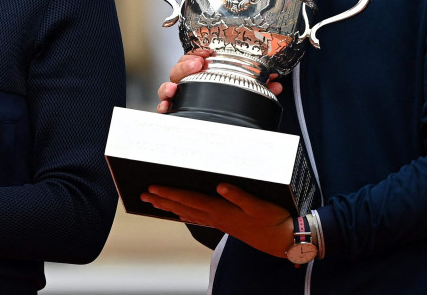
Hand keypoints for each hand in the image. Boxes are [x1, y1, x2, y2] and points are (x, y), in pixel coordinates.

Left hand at [141, 183, 292, 257]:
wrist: (282, 240)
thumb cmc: (272, 220)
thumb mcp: (258, 205)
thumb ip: (238, 194)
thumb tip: (220, 186)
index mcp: (220, 210)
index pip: (189, 200)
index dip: (169, 193)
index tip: (152, 188)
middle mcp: (215, 217)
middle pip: (183, 207)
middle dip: (162, 200)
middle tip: (143, 195)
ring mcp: (219, 221)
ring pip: (188, 213)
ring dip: (170, 206)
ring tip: (154, 202)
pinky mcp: (225, 223)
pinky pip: (198, 217)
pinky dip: (185, 214)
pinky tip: (180, 213)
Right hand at [156, 49, 281, 113]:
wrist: (222, 132)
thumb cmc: (229, 100)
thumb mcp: (246, 91)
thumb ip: (260, 86)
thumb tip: (276, 83)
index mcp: (204, 73)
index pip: (195, 58)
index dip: (198, 53)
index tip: (207, 53)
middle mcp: (189, 84)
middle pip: (179, 69)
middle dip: (185, 65)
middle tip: (197, 64)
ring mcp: (181, 97)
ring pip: (168, 86)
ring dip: (170, 85)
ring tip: (175, 88)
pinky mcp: (176, 113)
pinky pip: (164, 108)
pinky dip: (162, 106)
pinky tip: (166, 106)